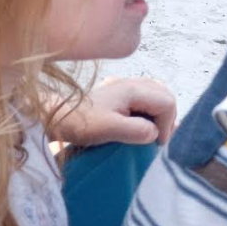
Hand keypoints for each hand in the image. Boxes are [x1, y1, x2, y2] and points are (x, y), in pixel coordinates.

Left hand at [52, 76, 176, 147]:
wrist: (59, 116)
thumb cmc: (82, 123)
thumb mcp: (109, 129)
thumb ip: (136, 130)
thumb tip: (155, 133)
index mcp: (133, 89)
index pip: (168, 103)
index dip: (167, 125)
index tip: (155, 142)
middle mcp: (133, 83)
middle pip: (166, 96)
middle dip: (167, 118)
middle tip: (157, 138)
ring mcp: (127, 86)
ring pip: (157, 96)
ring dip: (159, 115)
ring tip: (151, 132)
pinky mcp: (121, 93)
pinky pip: (146, 98)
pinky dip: (149, 111)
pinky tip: (141, 124)